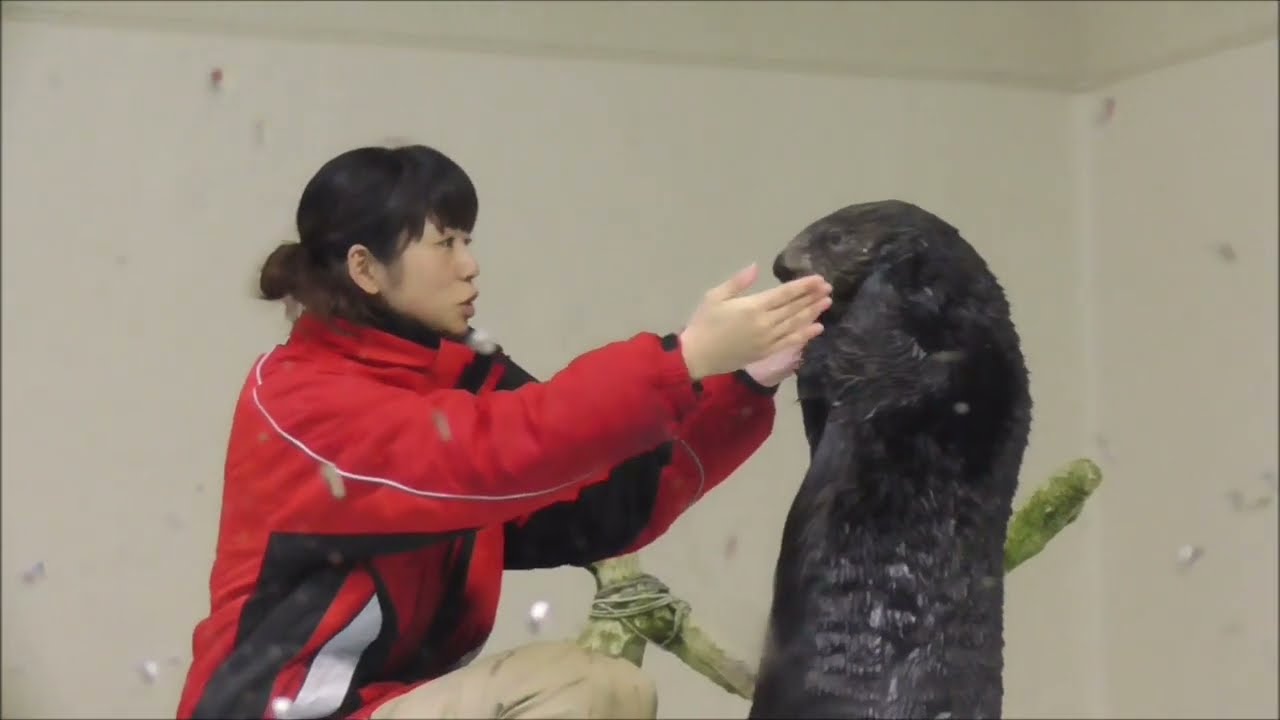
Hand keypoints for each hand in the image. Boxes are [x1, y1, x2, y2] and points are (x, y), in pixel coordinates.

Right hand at [678, 263, 830, 380]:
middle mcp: (765, 323)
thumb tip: (756, 266)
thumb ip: (738, 282)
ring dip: (812, 313)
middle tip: (828, 288)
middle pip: (794, 308)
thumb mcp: (715, 296)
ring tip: (827, 303)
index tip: (819, 279)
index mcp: (753, 306)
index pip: (784, 294)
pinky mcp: (766, 352)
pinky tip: (817, 327)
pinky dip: (805, 335)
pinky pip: (790, 342)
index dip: (803, 286)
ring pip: (796, 324)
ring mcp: (767, 340)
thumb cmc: (704, 323)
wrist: (697, 356)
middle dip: (812, 297)